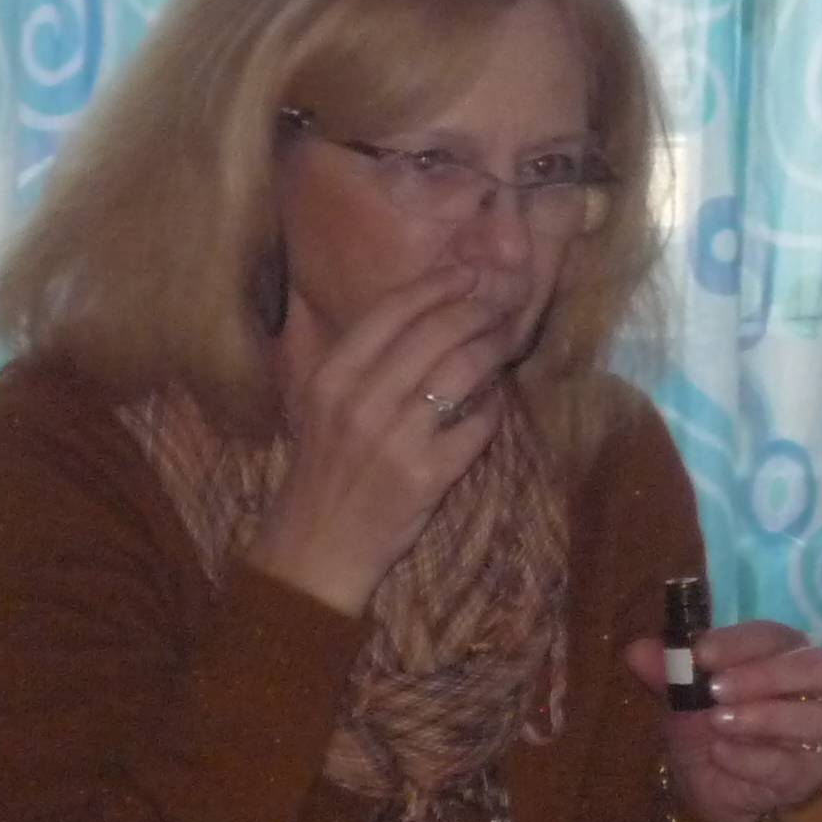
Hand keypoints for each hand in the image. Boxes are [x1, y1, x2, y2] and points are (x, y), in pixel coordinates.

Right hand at [246, 265, 517, 614]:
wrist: (315, 548)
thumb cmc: (323, 471)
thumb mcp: (322, 407)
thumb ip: (363, 364)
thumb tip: (424, 317)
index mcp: (331, 377)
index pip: (392, 311)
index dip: (438, 285)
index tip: (469, 273)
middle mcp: (360, 401)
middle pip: (434, 332)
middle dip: (477, 310)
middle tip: (500, 303)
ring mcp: (394, 439)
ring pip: (461, 371)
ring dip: (492, 350)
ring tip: (505, 342)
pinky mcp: (425, 475)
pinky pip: (475, 425)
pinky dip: (494, 407)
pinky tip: (497, 399)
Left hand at [622, 619, 821, 821]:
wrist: (706, 785)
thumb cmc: (702, 726)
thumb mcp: (678, 697)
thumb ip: (665, 672)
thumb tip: (638, 651)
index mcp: (778, 654)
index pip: (773, 636)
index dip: (740, 643)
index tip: (701, 654)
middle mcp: (808, 687)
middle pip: (815, 668)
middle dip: (766, 676)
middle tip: (716, 689)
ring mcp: (813, 732)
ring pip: (815, 718)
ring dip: (763, 717)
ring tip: (717, 722)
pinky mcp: (807, 773)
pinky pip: (790, 764)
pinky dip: (752, 758)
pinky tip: (721, 753)